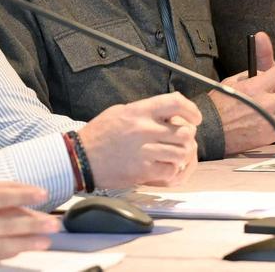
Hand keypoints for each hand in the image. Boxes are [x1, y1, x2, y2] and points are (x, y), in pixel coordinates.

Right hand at [79, 91, 201, 187]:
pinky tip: (162, 167)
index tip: (195, 118)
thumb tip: (167, 112)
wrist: (79, 158)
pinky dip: (170, 170)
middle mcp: (144, 130)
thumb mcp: (119, 112)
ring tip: (172, 155)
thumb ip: (144, 111)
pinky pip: (170, 170)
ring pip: (181, 152)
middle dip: (188, 137)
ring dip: (180, 155)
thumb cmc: (99, 134)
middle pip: (184, 132)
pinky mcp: (141, 171)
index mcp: (138, 112)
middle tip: (182, 140)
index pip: (175, 103)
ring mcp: (144, 151)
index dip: (191, 110)